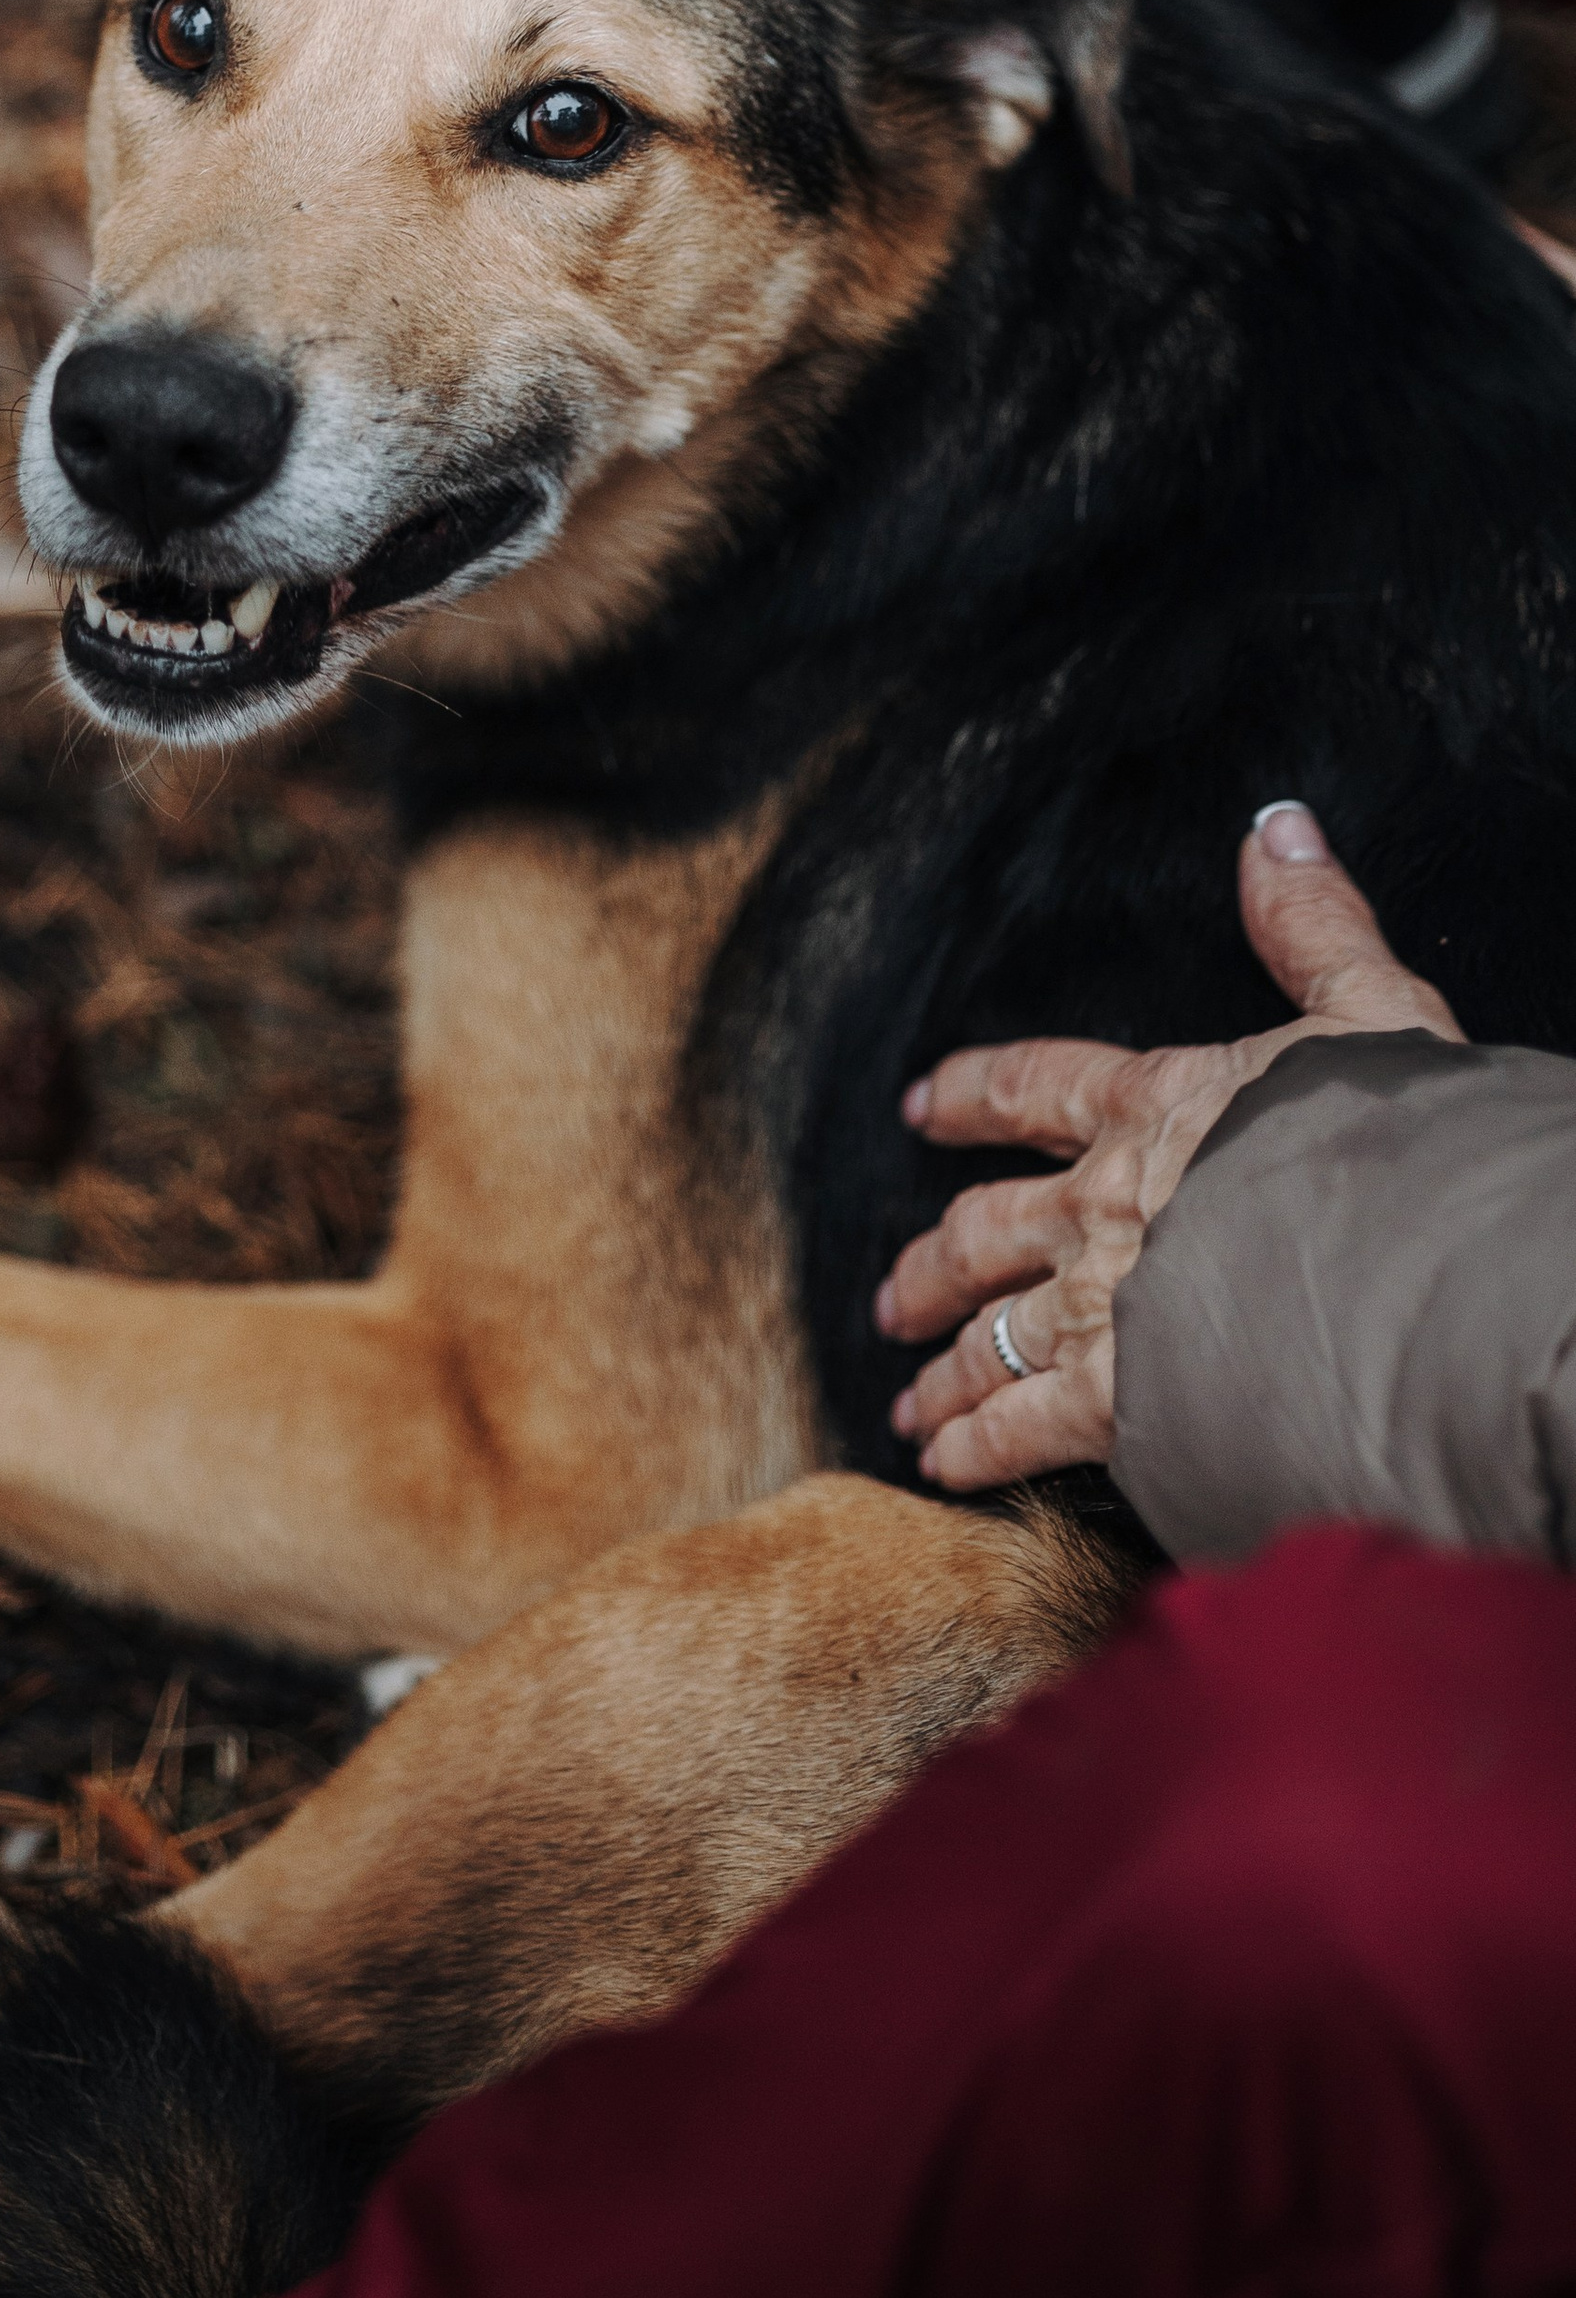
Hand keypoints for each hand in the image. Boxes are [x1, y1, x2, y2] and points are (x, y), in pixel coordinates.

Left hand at [880, 801, 1463, 1491]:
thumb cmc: (1399, 1137)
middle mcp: (1105, 1205)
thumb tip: (1275, 828)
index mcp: (1156, 1107)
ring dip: (945, 1370)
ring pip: (989, 1337)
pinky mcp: (1119, 1398)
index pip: (1037, 1088)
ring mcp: (1102, 1306)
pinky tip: (945, 1470)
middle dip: (933, 1265)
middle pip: (984, 1230)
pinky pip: (1021, 1428)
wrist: (1406, 1262)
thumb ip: (1312, 926)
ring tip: (908, 1403)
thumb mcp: (1371, 1010)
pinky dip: (977, 1450)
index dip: (975, 1094)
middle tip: (891, 1293)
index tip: (922, 1106)